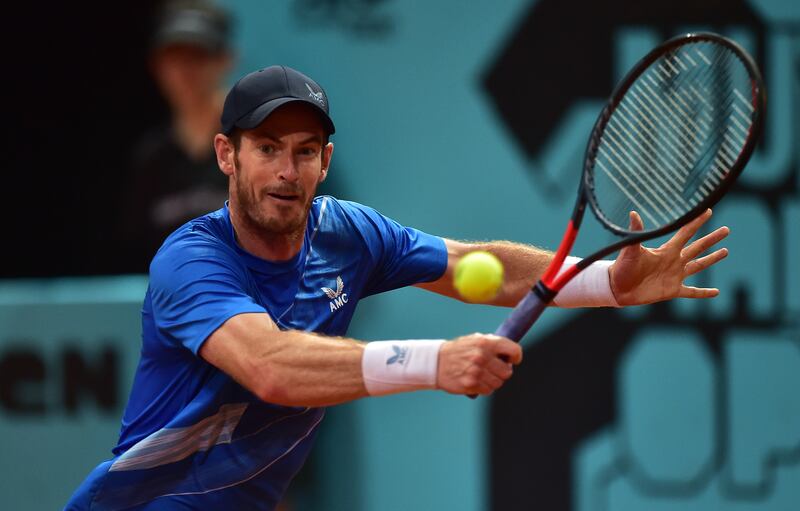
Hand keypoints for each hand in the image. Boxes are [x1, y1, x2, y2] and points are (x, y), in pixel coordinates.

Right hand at [437, 333, 522, 395]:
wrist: (436, 361)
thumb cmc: (458, 350)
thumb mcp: (475, 339)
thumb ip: (493, 344)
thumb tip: (510, 353)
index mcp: (486, 342)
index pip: (514, 350)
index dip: (516, 356)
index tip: (512, 359)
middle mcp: (482, 356)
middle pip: (507, 371)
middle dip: (502, 371)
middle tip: (494, 369)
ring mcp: (476, 371)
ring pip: (498, 383)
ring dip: (493, 381)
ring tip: (483, 375)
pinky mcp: (471, 384)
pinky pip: (488, 390)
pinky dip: (485, 387)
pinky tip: (476, 381)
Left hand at [609, 209, 729, 305]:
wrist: (616, 288)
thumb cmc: (622, 267)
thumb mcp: (630, 249)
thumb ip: (636, 233)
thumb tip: (633, 213)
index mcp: (666, 250)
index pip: (685, 233)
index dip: (696, 222)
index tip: (707, 211)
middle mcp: (673, 261)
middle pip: (697, 247)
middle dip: (711, 239)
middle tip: (726, 230)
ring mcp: (674, 276)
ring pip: (698, 266)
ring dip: (712, 259)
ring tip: (725, 251)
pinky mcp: (672, 290)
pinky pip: (692, 292)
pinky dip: (704, 293)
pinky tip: (716, 292)